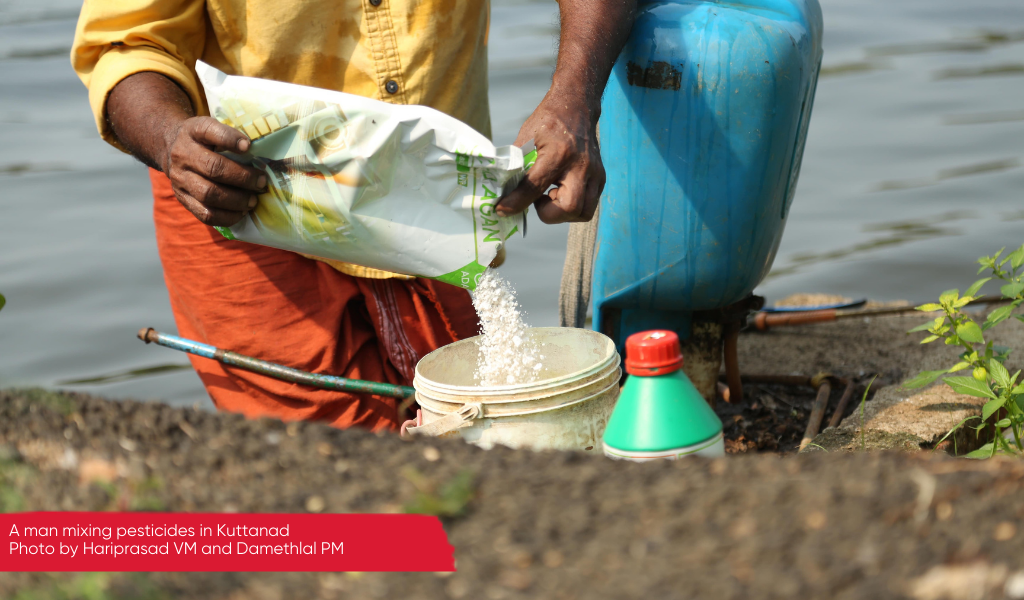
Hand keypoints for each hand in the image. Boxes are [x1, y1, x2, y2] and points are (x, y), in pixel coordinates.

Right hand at [160, 117, 266, 226]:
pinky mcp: (182, 198)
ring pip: (208, 194)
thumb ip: (233, 137)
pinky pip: (205, 214)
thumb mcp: (214, 128)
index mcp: (193, 131)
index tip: (248, 146)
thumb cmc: (205, 140)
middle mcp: (183, 154)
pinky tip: (241, 212)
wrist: (172, 148)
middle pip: (213, 168)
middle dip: (242, 177)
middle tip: (261, 182)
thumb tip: (264, 154)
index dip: (230, 139)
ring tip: (253, 200)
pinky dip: (228, 216)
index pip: (209, 131)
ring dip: (237, 200)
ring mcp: (180, 178)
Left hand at [496, 92, 604, 223]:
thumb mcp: (526, 138)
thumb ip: (516, 165)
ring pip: (583, 212)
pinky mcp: (600, 179)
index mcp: (558, 153)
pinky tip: (559, 191)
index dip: (515, 203)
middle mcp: (580, 165)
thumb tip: (502, 191)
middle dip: (549, 214)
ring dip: (562, 213)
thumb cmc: (548, 122)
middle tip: (537, 201)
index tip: (502, 209)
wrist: (577, 106)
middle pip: (570, 207)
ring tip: (549, 196)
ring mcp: (594, 173)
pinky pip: (588, 206)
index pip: (534, 187)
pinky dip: (571, 206)